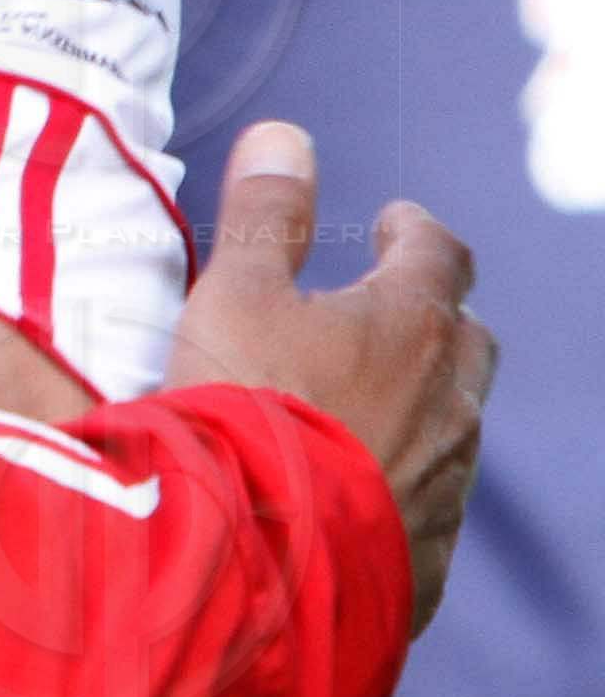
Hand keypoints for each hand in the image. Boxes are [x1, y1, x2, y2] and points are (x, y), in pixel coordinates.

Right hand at [164, 120, 493, 635]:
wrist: (256, 559)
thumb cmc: (243, 408)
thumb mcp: (231, 293)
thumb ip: (262, 214)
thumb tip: (287, 137)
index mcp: (410, 324)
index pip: (440, 254)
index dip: (414, 232)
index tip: (390, 225)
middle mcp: (449, 401)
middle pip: (466, 340)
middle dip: (432, 317)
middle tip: (382, 312)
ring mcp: (446, 483)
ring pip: (453, 424)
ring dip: (418, 402)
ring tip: (358, 404)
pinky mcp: (427, 555)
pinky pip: (428, 500)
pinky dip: (398, 478)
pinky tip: (348, 486)